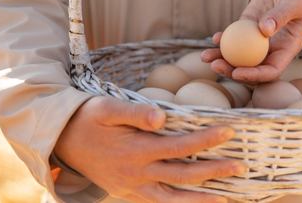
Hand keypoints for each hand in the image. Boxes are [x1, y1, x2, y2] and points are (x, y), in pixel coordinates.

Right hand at [54, 96, 244, 202]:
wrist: (61, 140)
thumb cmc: (88, 118)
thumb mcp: (107, 108)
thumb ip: (135, 113)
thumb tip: (162, 118)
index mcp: (136, 151)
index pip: (180, 147)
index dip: (206, 140)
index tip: (229, 131)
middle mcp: (137, 175)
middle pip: (184, 176)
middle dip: (214, 172)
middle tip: (240, 167)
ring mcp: (132, 188)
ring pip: (173, 200)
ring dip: (201, 199)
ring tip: (226, 198)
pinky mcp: (128, 194)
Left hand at [202, 0, 301, 82]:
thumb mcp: (295, 2)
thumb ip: (281, 15)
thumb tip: (264, 30)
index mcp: (287, 50)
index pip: (271, 71)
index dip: (254, 75)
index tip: (237, 72)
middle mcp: (272, 50)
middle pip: (250, 68)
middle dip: (230, 70)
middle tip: (215, 65)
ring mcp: (257, 40)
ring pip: (238, 55)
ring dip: (221, 58)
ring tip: (204, 56)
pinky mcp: (247, 28)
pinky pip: (234, 38)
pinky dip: (222, 40)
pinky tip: (214, 38)